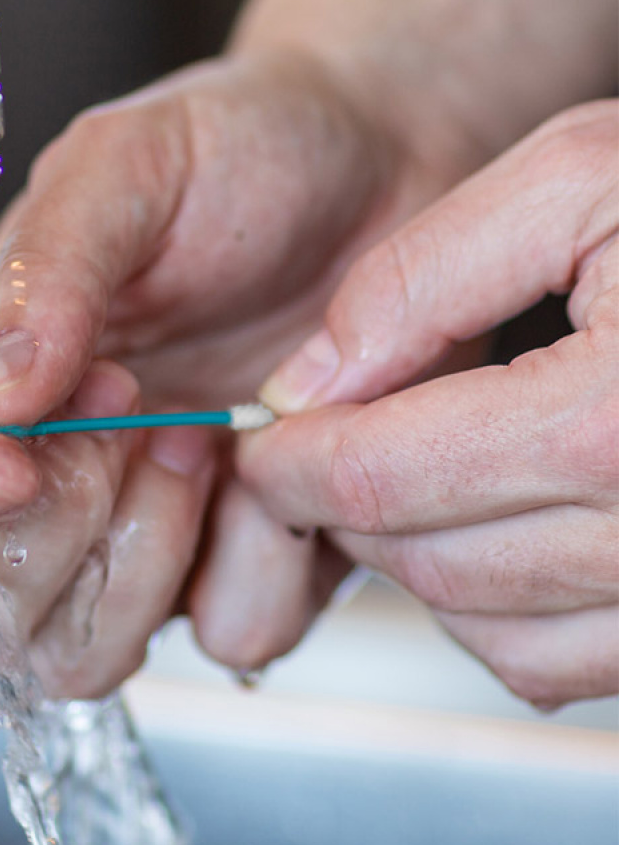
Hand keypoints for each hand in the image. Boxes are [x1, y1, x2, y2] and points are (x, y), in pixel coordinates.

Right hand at [0, 47, 476, 693]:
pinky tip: (273, 471)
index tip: (10, 464)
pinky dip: (261, 567)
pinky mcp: (247, 552)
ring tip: (209, 438)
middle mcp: (62, 467)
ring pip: (85, 647)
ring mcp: (150, 524)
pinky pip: (231, 630)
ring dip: (148, 561)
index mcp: (1, 373)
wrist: (383, 164)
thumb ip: (42, 277)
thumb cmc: (247, 151)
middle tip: (137, 410)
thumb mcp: (130, 170)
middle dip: (58, 529)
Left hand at [242, 100, 618, 706]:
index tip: (264, 439)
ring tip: (406, 476)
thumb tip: (309, 382)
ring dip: (413, 560)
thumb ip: (423, 275)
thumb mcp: (579, 179)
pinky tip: (490, 525)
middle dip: (341, 510)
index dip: (292, 463)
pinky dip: (494, 611)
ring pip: (486, 631)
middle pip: (422, 561)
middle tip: (317, 451)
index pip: (378, 480)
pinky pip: (561, 665)